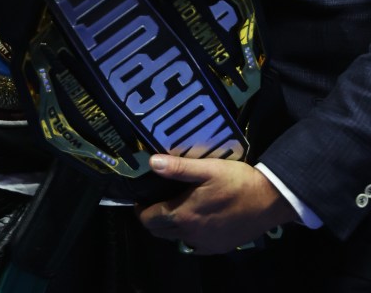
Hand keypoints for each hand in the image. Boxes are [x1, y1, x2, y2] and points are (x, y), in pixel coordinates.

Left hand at [136, 154, 295, 254]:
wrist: (269, 201)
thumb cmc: (236, 181)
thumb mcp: (207, 168)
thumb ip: (178, 168)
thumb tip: (152, 163)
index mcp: (184, 214)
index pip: (150, 219)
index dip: (141, 210)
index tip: (141, 198)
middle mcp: (191, 235)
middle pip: (160, 232)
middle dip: (152, 219)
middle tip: (155, 202)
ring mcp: (205, 244)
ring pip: (176, 240)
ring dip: (170, 227)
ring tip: (174, 208)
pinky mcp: (219, 248)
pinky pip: (194, 246)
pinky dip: (188, 236)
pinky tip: (195, 220)